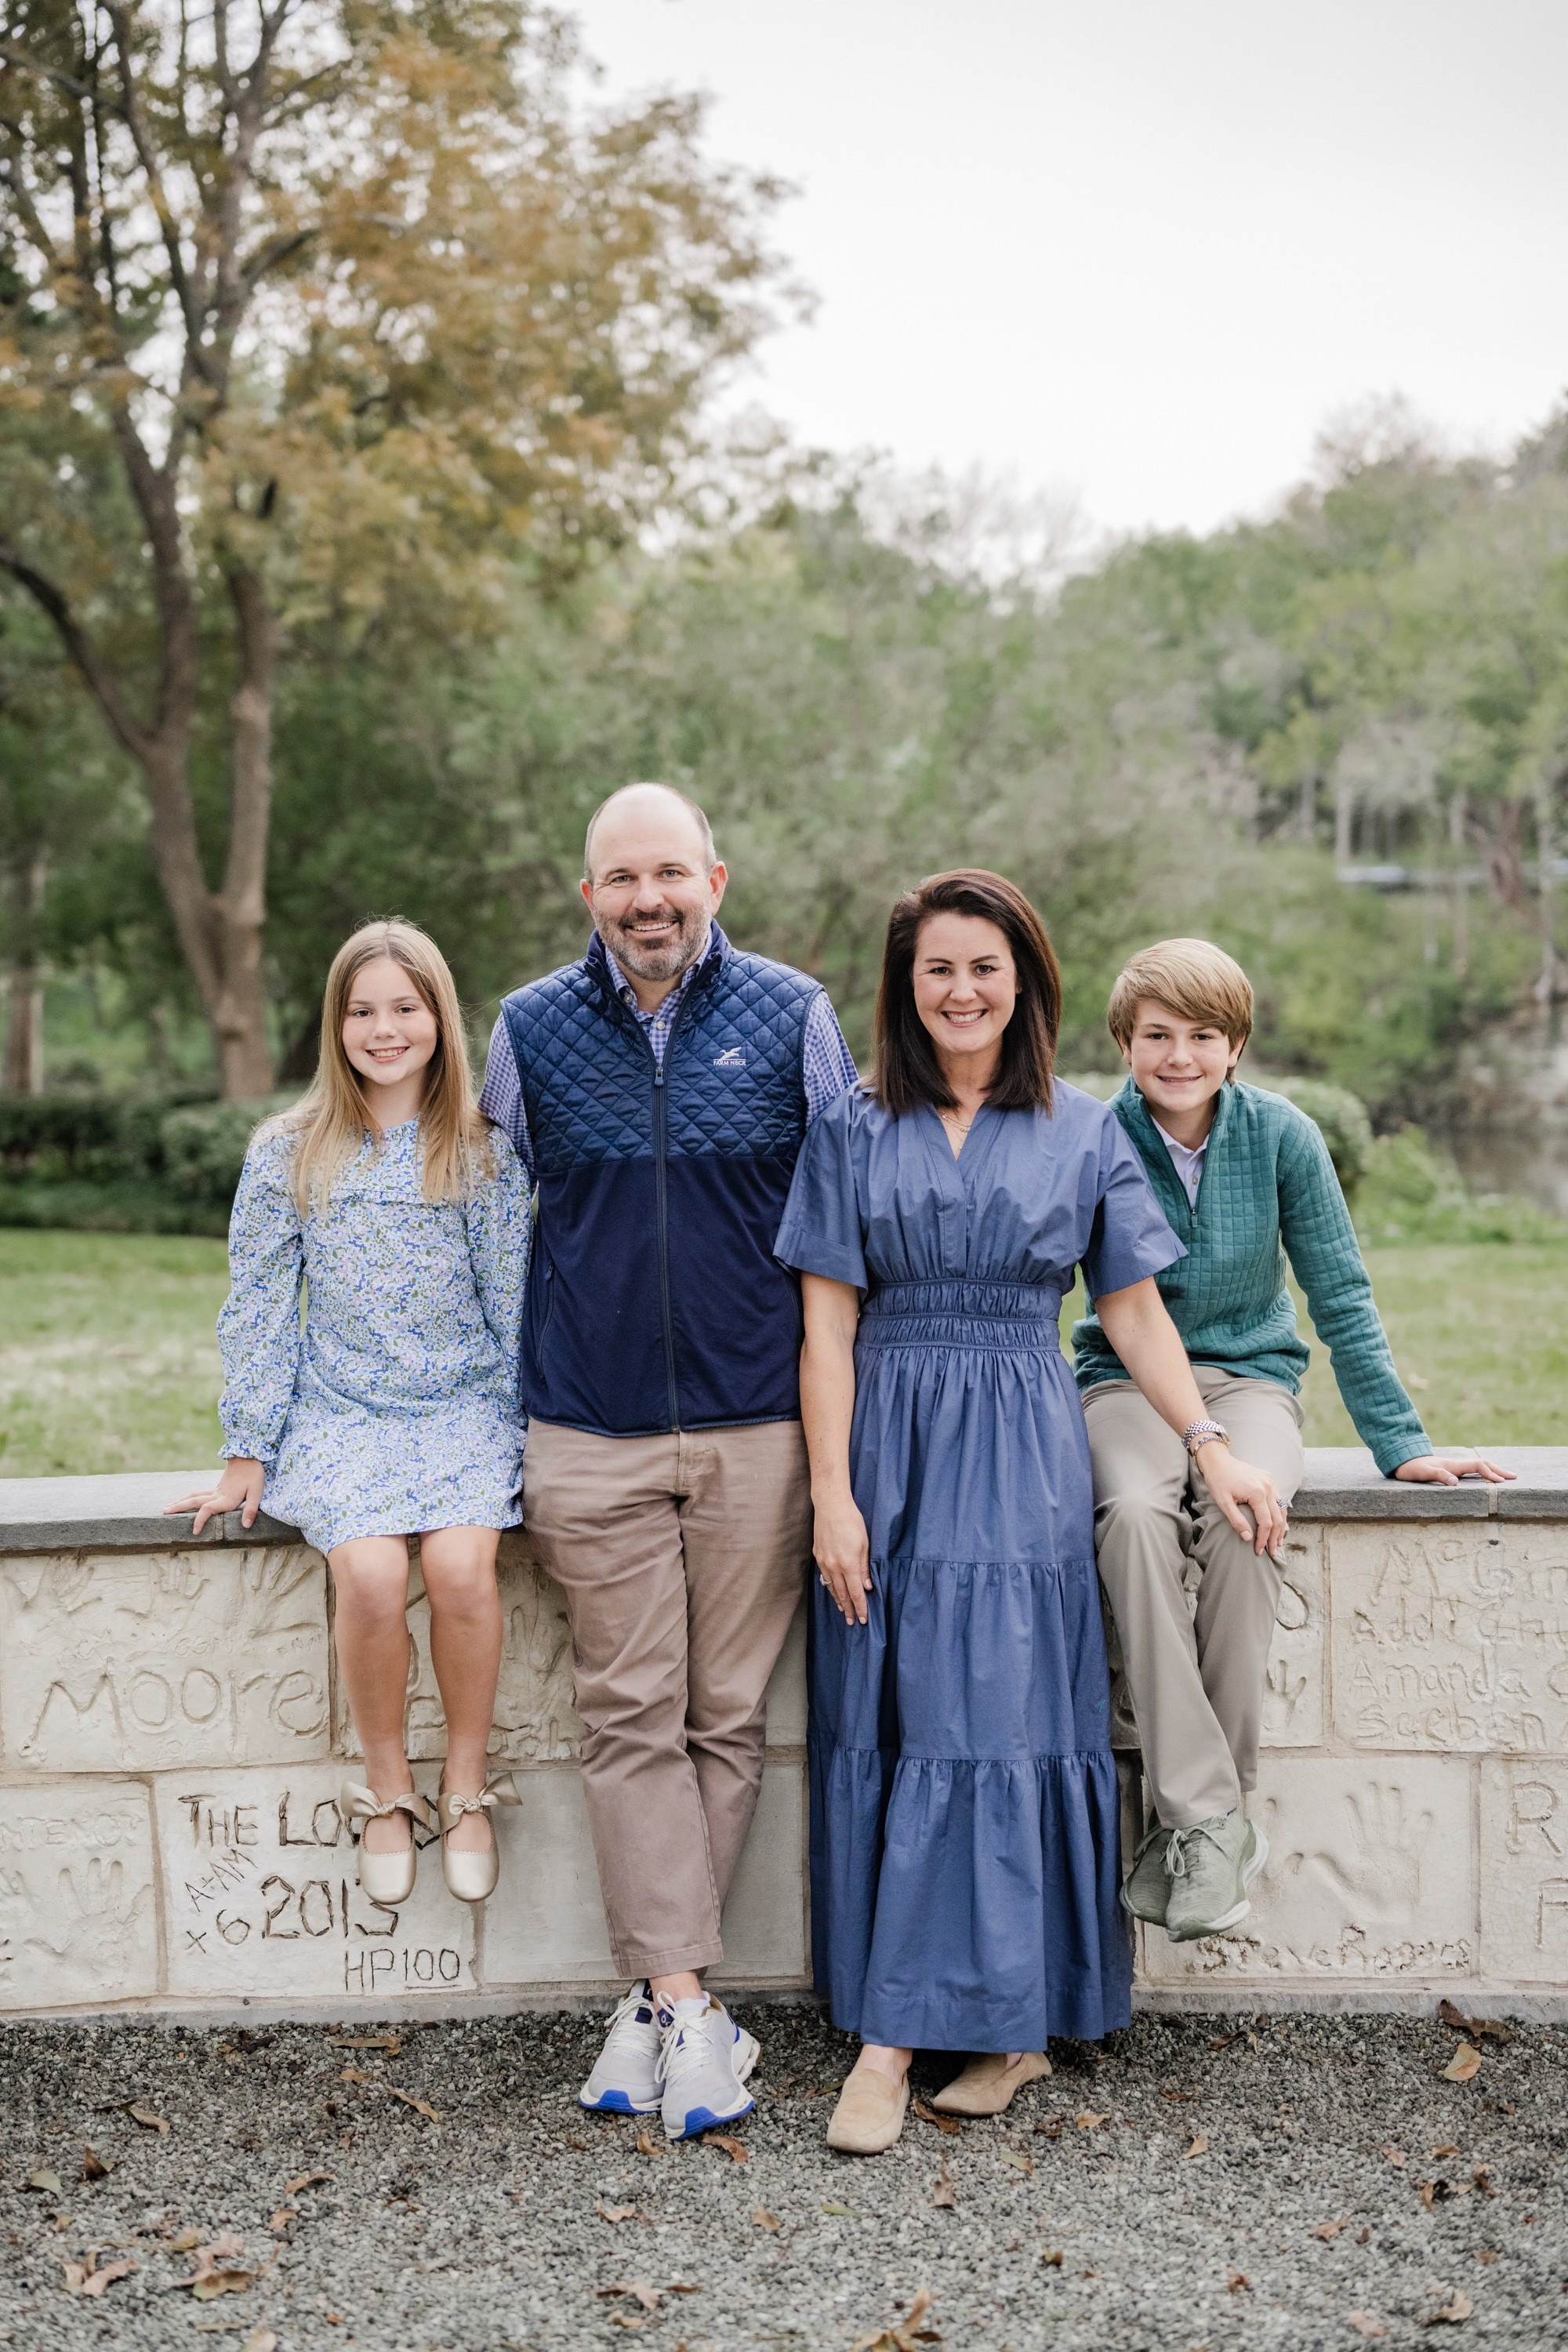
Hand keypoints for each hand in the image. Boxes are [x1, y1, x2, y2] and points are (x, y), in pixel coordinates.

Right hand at [164, 1457, 265, 1535]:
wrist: (248, 1456)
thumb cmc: (254, 1475)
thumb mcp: (257, 1492)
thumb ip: (251, 1510)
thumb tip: (245, 1526)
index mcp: (226, 1499)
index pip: (208, 1509)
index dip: (199, 1520)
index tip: (194, 1531)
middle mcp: (217, 1495)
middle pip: (194, 1501)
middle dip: (179, 1508)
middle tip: (164, 1513)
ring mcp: (216, 1491)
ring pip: (194, 1496)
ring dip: (181, 1502)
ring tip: (167, 1507)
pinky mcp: (217, 1488)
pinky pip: (199, 1494)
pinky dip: (189, 1498)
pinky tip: (185, 1500)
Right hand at [812, 1489, 873, 1625]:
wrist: (830, 1505)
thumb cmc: (851, 1521)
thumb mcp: (864, 1544)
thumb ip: (864, 1567)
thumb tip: (867, 1586)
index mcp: (848, 1564)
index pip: (855, 1593)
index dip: (860, 1607)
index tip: (863, 1619)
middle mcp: (834, 1566)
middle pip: (842, 1594)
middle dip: (848, 1609)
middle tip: (852, 1622)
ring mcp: (823, 1561)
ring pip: (831, 1587)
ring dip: (838, 1600)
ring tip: (843, 1611)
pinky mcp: (817, 1555)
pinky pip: (824, 1576)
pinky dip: (829, 1586)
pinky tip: (833, 1590)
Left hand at [1194, 1443, 1287, 1557]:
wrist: (1218, 1460)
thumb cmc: (1218, 1481)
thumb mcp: (1223, 1503)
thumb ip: (1237, 1520)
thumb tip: (1248, 1538)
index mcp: (1257, 1493)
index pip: (1266, 1523)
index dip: (1263, 1539)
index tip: (1259, 1551)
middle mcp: (1268, 1487)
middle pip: (1277, 1518)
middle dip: (1275, 1537)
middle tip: (1272, 1552)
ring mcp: (1270, 1482)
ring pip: (1281, 1509)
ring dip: (1280, 1527)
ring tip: (1278, 1542)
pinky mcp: (1269, 1479)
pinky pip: (1279, 1500)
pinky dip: (1279, 1514)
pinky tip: (1277, 1524)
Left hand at [1393, 1451, 1514, 1486]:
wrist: (1402, 1460)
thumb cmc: (1411, 1468)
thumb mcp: (1423, 1473)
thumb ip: (1438, 1476)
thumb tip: (1455, 1483)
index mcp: (1453, 1465)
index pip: (1477, 1466)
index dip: (1490, 1473)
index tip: (1501, 1482)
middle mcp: (1456, 1464)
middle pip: (1483, 1464)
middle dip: (1499, 1470)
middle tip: (1515, 1477)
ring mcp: (1455, 1466)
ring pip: (1479, 1466)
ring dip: (1493, 1470)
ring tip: (1506, 1478)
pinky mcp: (1451, 1470)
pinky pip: (1472, 1470)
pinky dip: (1484, 1472)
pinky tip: (1487, 1478)